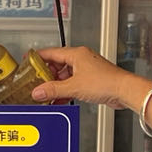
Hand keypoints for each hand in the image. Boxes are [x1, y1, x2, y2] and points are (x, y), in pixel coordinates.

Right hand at [29, 46, 149, 110]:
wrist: (124, 90)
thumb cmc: (106, 82)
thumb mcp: (74, 87)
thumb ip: (54, 90)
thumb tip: (38, 91)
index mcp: (76, 54)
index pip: (51, 53)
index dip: (37, 57)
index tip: (27, 61)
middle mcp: (81, 59)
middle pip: (57, 65)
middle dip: (46, 75)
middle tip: (36, 83)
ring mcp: (86, 70)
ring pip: (65, 76)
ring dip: (56, 85)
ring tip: (47, 94)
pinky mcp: (91, 80)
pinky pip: (73, 83)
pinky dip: (65, 90)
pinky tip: (60, 99)